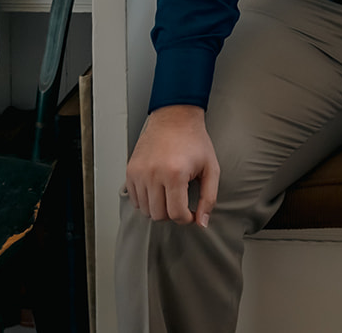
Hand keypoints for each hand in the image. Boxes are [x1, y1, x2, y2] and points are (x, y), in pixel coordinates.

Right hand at [125, 104, 220, 225]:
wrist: (175, 118)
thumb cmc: (194, 141)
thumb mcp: (211, 168)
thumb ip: (209, 198)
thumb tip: (202, 222)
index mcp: (175, 174)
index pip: (176, 214)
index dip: (187, 218)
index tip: (191, 213)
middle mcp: (153, 174)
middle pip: (159, 214)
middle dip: (172, 213)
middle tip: (181, 201)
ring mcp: (139, 172)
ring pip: (145, 210)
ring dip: (158, 207)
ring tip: (169, 193)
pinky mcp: (130, 170)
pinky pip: (134, 199)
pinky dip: (145, 200)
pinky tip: (158, 188)